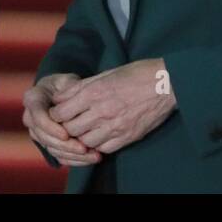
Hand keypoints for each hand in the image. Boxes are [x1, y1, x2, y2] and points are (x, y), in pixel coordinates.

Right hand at [22, 73, 101, 165]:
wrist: (59, 95)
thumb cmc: (64, 85)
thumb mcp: (67, 80)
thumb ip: (70, 86)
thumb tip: (74, 96)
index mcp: (33, 99)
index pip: (37, 116)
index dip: (50, 127)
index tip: (66, 134)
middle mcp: (30, 118)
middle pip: (44, 137)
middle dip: (64, 145)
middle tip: (84, 148)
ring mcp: (37, 133)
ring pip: (51, 149)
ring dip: (72, 155)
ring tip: (93, 155)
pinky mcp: (47, 144)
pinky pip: (58, 156)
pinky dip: (75, 160)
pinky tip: (90, 158)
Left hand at [48, 59, 175, 153]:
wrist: (166, 84)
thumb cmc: (136, 73)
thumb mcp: (105, 74)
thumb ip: (81, 87)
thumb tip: (61, 96)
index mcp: (94, 92)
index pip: (61, 112)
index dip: (55, 114)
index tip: (58, 112)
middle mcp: (102, 111)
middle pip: (70, 129)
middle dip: (65, 127)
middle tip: (68, 122)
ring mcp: (115, 126)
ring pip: (85, 141)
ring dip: (81, 137)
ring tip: (83, 129)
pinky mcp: (127, 137)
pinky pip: (103, 148)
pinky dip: (97, 144)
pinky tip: (99, 135)